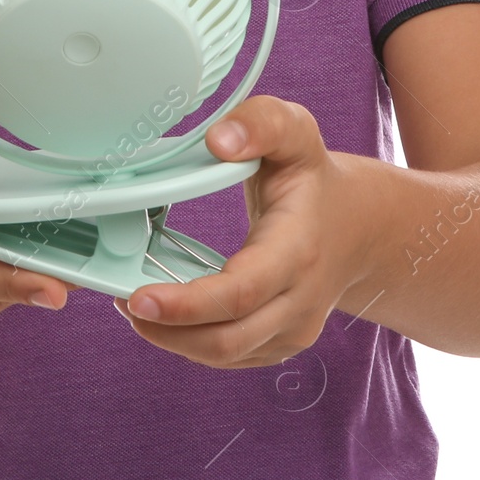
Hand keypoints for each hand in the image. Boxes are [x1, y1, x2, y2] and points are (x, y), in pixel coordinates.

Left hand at [112, 95, 362, 366]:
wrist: (357, 226)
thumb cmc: (315, 178)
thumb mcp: (296, 132)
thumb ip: (260, 123)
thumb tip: (218, 141)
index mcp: (297, 249)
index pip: (240, 292)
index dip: (187, 304)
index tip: (139, 298)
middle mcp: (299, 300)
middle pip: (227, 338)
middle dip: (167, 329)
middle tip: (123, 300)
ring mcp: (293, 329)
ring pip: (225, 354)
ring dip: (173, 339)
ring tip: (136, 305)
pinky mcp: (280, 342)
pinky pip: (230, 356)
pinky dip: (192, 343)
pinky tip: (166, 315)